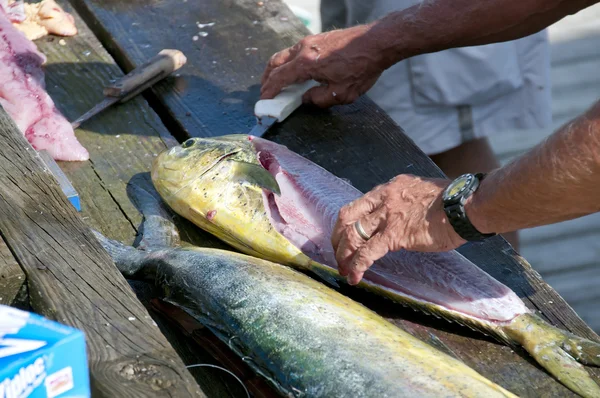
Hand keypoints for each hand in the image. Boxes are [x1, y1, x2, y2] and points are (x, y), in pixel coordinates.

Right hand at [260, 24, 385, 107]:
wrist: (377, 42)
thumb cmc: (362, 67)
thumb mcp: (341, 94)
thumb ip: (319, 99)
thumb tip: (305, 99)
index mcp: (306, 63)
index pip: (278, 78)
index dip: (269, 91)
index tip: (264, 101)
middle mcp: (304, 49)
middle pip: (274, 63)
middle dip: (266, 79)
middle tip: (266, 92)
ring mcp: (310, 41)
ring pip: (284, 55)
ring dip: (277, 69)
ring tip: (278, 83)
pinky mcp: (318, 38)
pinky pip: (295, 51)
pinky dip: (288, 62)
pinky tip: (296, 72)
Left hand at [331, 174, 465, 284]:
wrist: (467, 205)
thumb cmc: (453, 201)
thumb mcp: (420, 193)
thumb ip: (404, 203)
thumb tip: (400, 218)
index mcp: (388, 188)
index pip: (358, 205)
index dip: (347, 224)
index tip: (345, 238)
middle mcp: (383, 198)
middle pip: (347, 217)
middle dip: (337, 238)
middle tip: (339, 255)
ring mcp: (387, 216)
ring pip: (352, 235)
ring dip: (344, 255)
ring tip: (344, 270)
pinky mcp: (395, 234)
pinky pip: (367, 252)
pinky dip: (357, 266)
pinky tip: (354, 277)